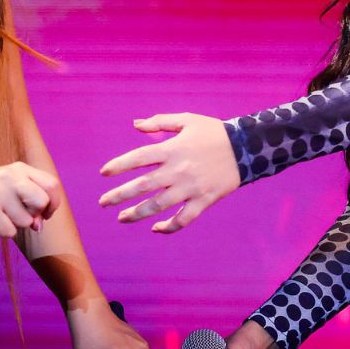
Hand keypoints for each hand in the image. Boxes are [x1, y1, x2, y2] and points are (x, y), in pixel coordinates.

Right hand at [0, 162, 62, 237]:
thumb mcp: (11, 185)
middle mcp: (10, 176)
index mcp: (20, 168)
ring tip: (1, 215)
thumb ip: (30, 200)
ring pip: (26, 221)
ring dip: (16, 224)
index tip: (44, 213)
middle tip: (22, 215)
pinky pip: (10, 232)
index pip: (52, 185)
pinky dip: (4, 232)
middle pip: (42, 201)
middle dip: (36, 215)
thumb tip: (39, 225)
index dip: (53, 203)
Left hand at [99, 113, 238, 232]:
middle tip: (103, 202)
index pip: (138, 159)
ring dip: (137, 214)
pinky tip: (155, 228)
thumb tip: (135, 124)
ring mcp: (191, 188)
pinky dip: (169, 226)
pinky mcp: (204, 200)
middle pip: (142, 186)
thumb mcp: (187, 120)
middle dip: (119, 195)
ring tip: (121, 218)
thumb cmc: (213, 131)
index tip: (104, 173)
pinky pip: (184, 219)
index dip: (118, 166)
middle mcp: (178, 170)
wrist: (246, 148)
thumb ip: (160, 122)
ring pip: (159, 206)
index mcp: (172, 149)